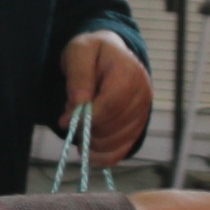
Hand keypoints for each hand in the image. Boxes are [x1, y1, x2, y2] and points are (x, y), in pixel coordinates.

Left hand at [61, 33, 151, 160]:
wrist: (108, 55)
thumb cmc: (92, 52)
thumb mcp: (79, 53)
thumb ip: (79, 76)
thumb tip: (81, 103)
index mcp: (128, 72)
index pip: (112, 103)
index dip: (88, 117)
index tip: (65, 120)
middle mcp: (143, 92)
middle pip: (116, 124)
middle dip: (89, 129)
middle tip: (69, 123)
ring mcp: (144, 110)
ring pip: (120, 139)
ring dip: (95, 142)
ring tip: (79, 131)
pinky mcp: (139, 124)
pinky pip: (124, 148)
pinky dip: (106, 156)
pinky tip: (90, 154)